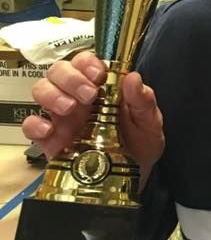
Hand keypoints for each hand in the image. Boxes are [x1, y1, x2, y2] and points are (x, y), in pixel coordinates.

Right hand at [22, 50, 164, 182]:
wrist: (131, 178)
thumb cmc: (140, 144)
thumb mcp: (149, 123)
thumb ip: (143, 101)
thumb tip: (134, 78)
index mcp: (102, 87)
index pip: (85, 62)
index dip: (87, 62)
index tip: (98, 74)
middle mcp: (78, 97)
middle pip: (59, 71)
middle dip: (70, 77)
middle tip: (88, 95)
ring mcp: (61, 118)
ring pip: (41, 90)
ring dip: (52, 94)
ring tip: (70, 108)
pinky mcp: (50, 140)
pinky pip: (31, 126)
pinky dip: (34, 124)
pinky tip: (49, 131)